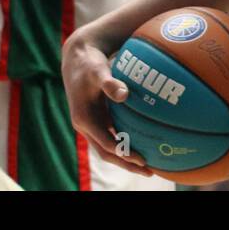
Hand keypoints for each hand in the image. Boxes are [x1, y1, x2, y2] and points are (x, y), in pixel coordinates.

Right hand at [60, 28, 153, 177]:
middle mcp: (87, 125)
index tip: (142, 159)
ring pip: (109, 147)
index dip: (123, 153)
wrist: (78, 58)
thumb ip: (109, 83)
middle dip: (127, 164)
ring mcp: (92, 124)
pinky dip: (125, 143)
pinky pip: (112, 136)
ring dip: (127, 157)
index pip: (106, 143)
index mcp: (84, 119)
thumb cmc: (89, 64)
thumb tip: (124, 94)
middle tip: (150, 171)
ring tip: (149, 165)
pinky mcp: (97, 119)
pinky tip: (143, 143)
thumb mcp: (98, 71)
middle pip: (107, 153)